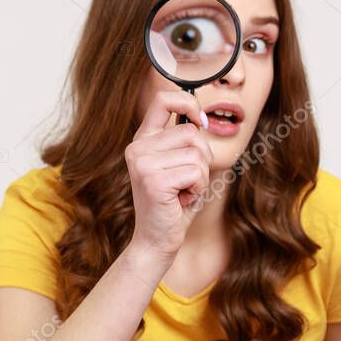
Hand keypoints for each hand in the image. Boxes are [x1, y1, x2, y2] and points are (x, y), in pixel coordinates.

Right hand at [124, 90, 212, 259]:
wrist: (157, 240)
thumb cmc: (174, 205)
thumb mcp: (179, 166)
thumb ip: (185, 142)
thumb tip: (202, 119)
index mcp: (142, 141)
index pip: (163, 100)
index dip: (188, 102)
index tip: (200, 121)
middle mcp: (138, 148)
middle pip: (191, 133)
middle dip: (202, 158)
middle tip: (188, 181)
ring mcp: (143, 163)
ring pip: (196, 154)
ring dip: (201, 177)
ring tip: (184, 192)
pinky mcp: (153, 180)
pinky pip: (196, 172)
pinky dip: (198, 189)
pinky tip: (183, 200)